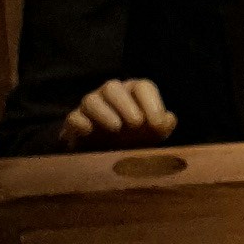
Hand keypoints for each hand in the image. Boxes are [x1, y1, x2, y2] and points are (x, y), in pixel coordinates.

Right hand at [58, 76, 174, 147]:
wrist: (106, 157)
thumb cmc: (135, 139)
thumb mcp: (153, 135)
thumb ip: (163, 126)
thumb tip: (169, 119)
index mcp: (134, 94)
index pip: (143, 87)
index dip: (152, 103)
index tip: (158, 125)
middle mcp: (111, 96)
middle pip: (113, 87)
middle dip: (125, 104)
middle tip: (136, 123)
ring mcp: (91, 107)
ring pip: (91, 100)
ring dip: (104, 112)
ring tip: (117, 127)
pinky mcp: (75, 123)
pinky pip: (74, 117)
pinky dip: (80, 123)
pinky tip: (89, 132)